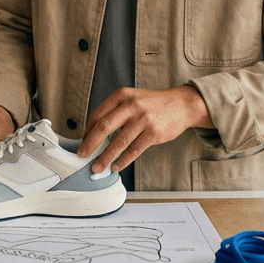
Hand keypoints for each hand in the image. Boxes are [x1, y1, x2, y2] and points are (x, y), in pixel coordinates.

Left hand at [79, 85, 212, 173]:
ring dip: (105, 157)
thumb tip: (94, 134)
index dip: (87, 131)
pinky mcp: (153, 132)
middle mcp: (131, 105)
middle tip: (82, 156)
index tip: (82, 143)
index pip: (98, 114)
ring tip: (97, 167)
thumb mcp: (132, 98)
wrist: (181, 105)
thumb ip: (115, 112)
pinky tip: (116, 166)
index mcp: (122, 95)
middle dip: (90, 144)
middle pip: (103, 127)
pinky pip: (134, 150)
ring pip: (118, 142)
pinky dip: (123, 160)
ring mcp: (143, 119)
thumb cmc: (153, 104)